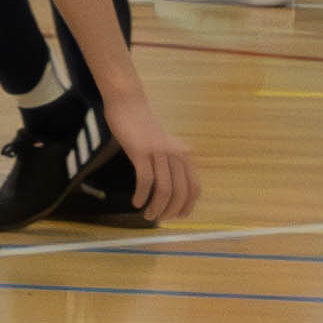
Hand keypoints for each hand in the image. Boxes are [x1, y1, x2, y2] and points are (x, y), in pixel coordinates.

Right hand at [108, 102, 202, 222]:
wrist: (128, 103)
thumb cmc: (142, 125)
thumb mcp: (163, 144)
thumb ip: (170, 161)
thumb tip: (168, 188)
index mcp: (185, 154)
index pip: (194, 188)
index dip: (187, 206)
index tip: (175, 216)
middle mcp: (177, 154)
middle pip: (181, 192)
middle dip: (171, 211)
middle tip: (158, 219)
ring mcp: (160, 152)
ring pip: (164, 190)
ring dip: (157, 208)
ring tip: (147, 215)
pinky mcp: (142, 151)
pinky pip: (146, 181)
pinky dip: (142, 196)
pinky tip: (137, 202)